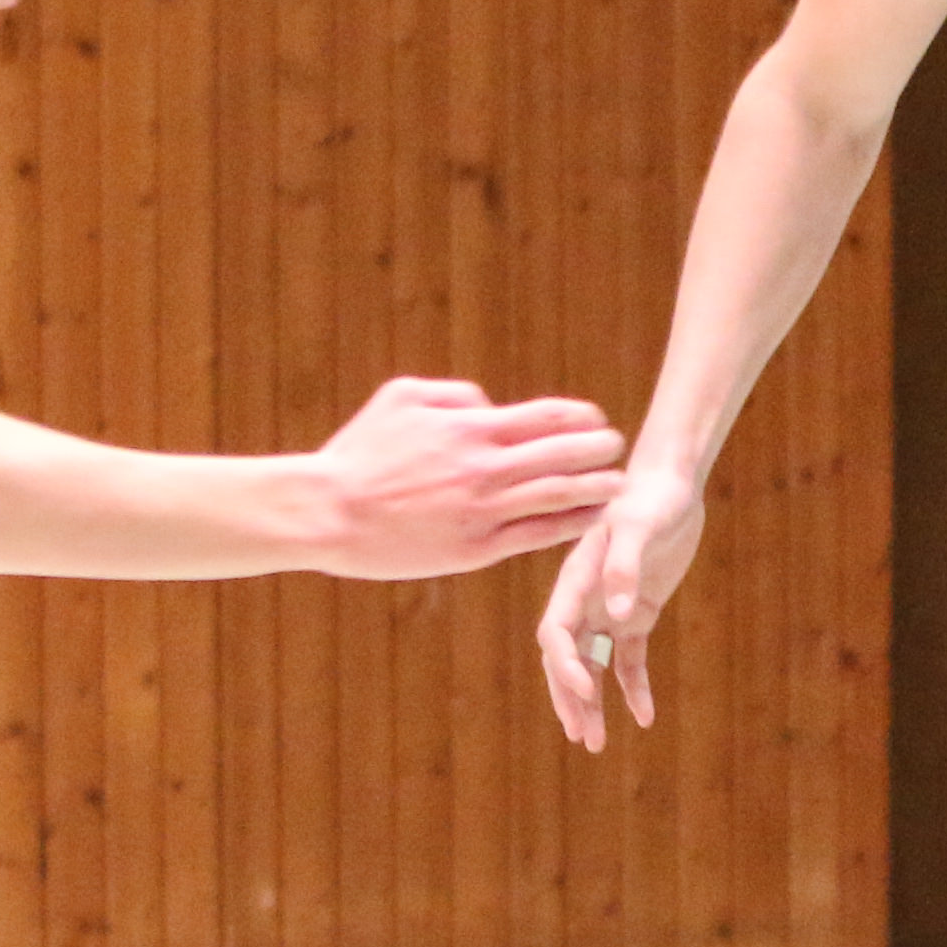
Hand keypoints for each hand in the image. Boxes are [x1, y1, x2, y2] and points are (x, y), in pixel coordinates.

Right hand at [311, 376, 622, 581]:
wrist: (327, 511)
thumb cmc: (358, 452)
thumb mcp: (400, 397)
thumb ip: (454, 396)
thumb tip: (489, 405)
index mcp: (468, 429)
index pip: (543, 417)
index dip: (577, 417)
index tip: (596, 419)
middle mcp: (483, 468)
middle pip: (561, 454)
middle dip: (597, 448)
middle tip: (618, 447)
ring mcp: (482, 512)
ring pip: (556, 497)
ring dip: (594, 488)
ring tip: (619, 485)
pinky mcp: (473, 550)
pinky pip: (534, 536)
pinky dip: (567, 526)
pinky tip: (589, 522)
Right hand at [534, 460, 706, 751]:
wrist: (670, 485)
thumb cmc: (650, 498)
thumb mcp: (640, 528)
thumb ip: (624, 567)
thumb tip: (616, 617)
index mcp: (574, 580)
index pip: (557, 633)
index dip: (566, 667)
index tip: (587, 694)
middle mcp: (584, 600)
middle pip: (567, 659)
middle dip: (571, 699)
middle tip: (583, 738)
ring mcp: (607, 609)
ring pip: (592, 666)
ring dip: (592, 704)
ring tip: (595, 744)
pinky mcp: (636, 615)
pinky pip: (628, 660)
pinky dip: (633, 688)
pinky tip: (643, 717)